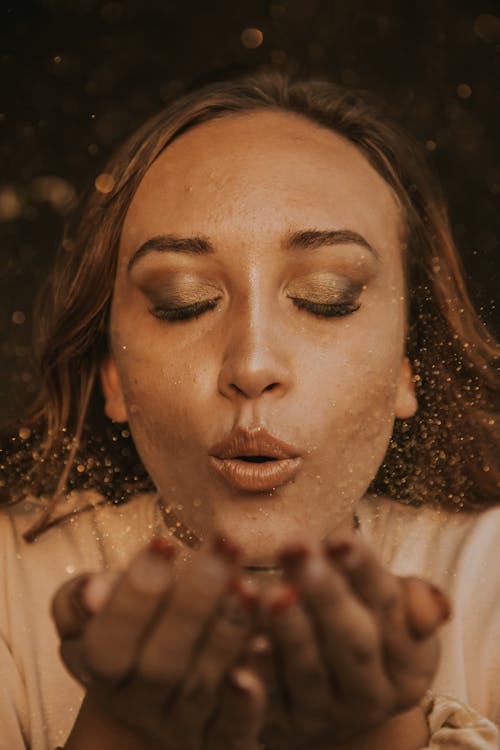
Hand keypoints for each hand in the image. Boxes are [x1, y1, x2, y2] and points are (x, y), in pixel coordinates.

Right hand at [52, 537, 264, 749]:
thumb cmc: (136, 627)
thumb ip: (82, 599)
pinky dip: (249, 694)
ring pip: (202, 689)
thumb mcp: (103, 610)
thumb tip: (93, 591)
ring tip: (248, 587)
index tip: (164, 542)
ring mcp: (183, 729)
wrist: (167, 688)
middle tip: (223, 548)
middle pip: (161, 664)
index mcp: (106, 673)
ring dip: (227, 636)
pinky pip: (236, 727)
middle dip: (192, 602)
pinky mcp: (224, 742)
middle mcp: (141, 708)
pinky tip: (265, 646)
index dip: (134, 595)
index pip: (109, 641)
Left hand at [251, 534, 448, 749]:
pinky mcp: (285, 727)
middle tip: (298, 552)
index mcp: (409, 664)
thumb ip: (412, 599)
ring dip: (290, 631)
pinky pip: (271, 702)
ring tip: (272, 593)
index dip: (363, 572)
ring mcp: (328, 715)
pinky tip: (248, 644)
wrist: (330, 688)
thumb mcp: (392, 608)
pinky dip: (260, 675)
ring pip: (309, 672)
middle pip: (352, 642)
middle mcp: (371, 696)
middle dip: (325, 594)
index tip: (339, 539)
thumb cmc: (363, 624)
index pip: (388, 607)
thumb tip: (434, 604)